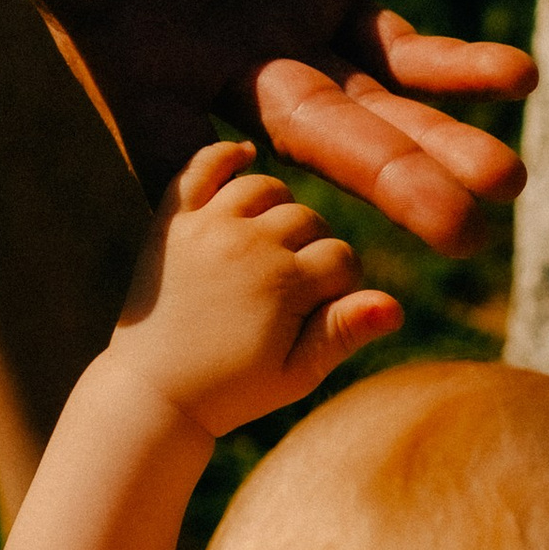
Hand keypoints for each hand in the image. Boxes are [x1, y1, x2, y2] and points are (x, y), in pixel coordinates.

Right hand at [0, 0, 535, 251]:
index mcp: (136, 75)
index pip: (191, 177)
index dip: (245, 221)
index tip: (309, 265)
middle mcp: (212, 78)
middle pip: (310, 157)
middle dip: (386, 190)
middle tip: (467, 238)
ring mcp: (276, 40)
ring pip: (366, 115)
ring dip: (435, 149)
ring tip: (506, 188)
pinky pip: (398, 47)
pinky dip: (452, 68)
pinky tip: (515, 84)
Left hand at [112, 141, 404, 437]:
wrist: (153, 393)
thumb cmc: (232, 392)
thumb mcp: (297, 373)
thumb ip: (344, 333)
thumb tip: (395, 306)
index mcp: (285, 284)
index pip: (342, 259)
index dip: (342, 286)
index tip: (322, 311)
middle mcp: (249, 244)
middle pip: (308, 220)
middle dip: (312, 249)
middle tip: (293, 286)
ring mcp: (208, 227)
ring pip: (265, 187)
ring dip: (277, 209)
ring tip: (273, 241)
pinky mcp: (172, 221)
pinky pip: (201, 165)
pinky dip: (224, 156)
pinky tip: (243, 156)